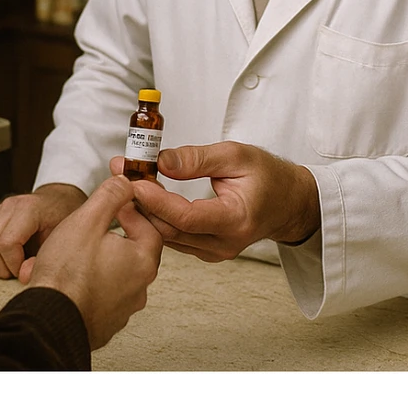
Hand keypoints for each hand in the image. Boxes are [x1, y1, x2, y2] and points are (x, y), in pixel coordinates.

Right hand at [0, 183, 85, 278]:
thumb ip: (45, 258)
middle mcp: (9, 206)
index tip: (27, 269)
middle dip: (2, 267)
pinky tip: (4, 257)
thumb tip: (24, 276)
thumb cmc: (63, 219)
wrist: (59, 200)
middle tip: (19, 270)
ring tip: (12, 264)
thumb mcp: (64, 237)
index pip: (7, 243)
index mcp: (29, 208)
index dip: (14, 264)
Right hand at [26, 175, 162, 350]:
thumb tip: (125, 183)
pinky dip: (95, 284)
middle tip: (97, 226)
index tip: (114, 207)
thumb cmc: (66, 274)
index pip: (150, 227)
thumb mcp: (87, 219)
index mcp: (143, 262)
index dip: (131, 211)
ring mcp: (122, 310)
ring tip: (81, 251)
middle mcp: (139, 289)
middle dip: (118, 235)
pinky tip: (76, 277)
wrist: (47, 321)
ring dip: (105, 260)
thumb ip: (111, 196)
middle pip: (136, 251)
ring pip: (120, 275)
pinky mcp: (105, 324)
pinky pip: (105, 296)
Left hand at [108, 141, 319, 261]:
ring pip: (169, 236)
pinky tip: (143, 195)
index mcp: (236, 220)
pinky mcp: (205, 250)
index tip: (135, 180)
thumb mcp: (236, 155)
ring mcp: (214, 251)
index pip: (187, 217)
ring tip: (126, 178)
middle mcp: (223, 243)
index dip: (157, 200)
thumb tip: (162, 161)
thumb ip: (198, 159)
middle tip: (120, 173)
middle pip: (171, 230)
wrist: (287, 202)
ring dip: (145, 209)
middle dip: (142, 202)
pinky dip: (156, 217)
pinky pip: (174, 237)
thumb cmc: (266, 176)